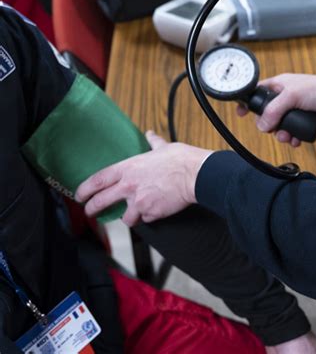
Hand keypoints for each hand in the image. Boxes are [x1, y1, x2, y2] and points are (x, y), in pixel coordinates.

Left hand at [75, 132, 212, 226]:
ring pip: (124, 217)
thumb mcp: (163, 148)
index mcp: (128, 168)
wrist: (195, 175)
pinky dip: (148, 217)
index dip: (85, 189)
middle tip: (90, 212)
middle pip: (101, 202)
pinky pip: (145, 220)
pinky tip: (156, 210)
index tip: (80, 195)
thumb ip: (153, 143)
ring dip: (129, 216)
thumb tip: (151, 134)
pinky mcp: (151, 213)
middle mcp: (129, 186)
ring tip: (135, 213)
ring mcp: (139, 202)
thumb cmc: (180, 160)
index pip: (98, 180)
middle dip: (92, 209)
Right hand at [237, 74, 315, 146]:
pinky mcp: (304, 123)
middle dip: (268, 125)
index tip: (240, 113)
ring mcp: (294, 111)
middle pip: (267, 115)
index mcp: (279, 86)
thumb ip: (274, 109)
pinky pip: (292, 134)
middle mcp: (285, 99)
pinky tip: (297, 140)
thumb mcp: (292, 95)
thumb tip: (262, 125)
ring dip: (281, 134)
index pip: (257, 93)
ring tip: (287, 136)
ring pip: (279, 127)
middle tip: (272, 128)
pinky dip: (293, 139)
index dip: (248, 102)